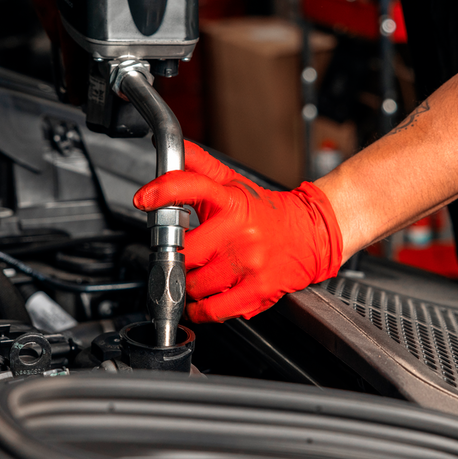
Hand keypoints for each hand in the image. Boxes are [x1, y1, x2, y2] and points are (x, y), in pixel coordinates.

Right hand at [24, 0, 125, 102]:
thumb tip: (135, 13)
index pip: (65, 46)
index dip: (76, 74)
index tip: (80, 96)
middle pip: (58, 40)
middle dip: (74, 63)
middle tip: (85, 88)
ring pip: (55, 24)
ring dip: (71, 40)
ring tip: (87, 59)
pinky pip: (52, 6)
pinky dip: (66, 18)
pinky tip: (80, 20)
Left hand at [134, 142, 344, 321]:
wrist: (313, 233)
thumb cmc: (268, 211)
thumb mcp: (234, 183)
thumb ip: (200, 165)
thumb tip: (173, 148)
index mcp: (232, 200)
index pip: (192, 187)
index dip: (163, 191)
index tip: (143, 199)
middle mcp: (241, 231)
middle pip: (184, 252)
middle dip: (176, 258)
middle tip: (180, 256)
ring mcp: (250, 262)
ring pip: (195, 284)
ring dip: (188, 285)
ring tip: (196, 276)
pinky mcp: (260, 289)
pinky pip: (216, 309)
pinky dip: (201, 310)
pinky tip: (201, 302)